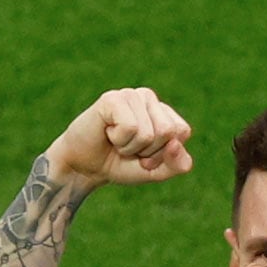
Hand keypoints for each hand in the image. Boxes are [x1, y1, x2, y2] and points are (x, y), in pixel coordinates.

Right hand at [45, 87, 192, 188]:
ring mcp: (130, 95)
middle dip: (147, 151)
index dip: (163, 153)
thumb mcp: (155, 171)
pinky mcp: (113, 98)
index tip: (144, 154)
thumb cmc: (120, 164)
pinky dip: (119, 140)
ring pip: (149, 133)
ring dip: (130, 147)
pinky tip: (107, 133)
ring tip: (116, 141)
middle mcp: (148, 97)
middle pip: (168, 132)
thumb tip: (176, 143)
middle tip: (128, 148)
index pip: (182, 132)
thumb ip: (177, 164)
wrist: (84, 168)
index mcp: (163, 111)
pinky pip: (131, 127)